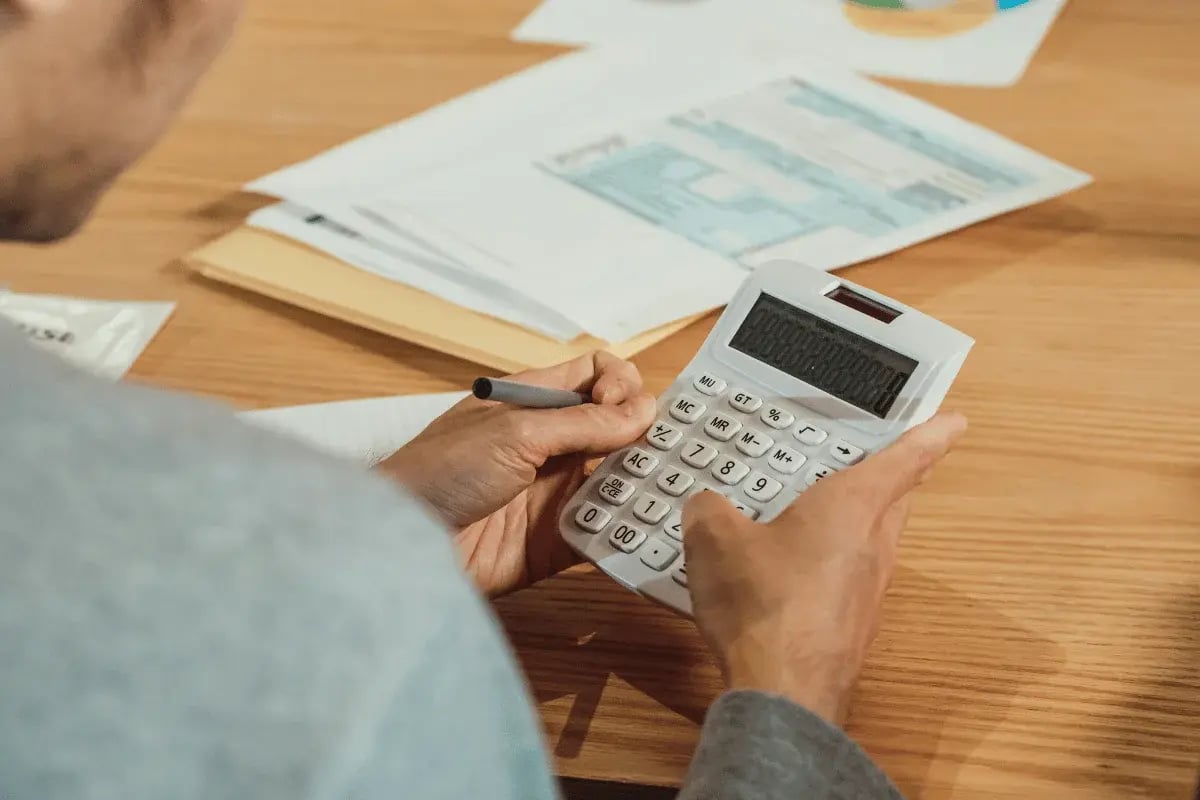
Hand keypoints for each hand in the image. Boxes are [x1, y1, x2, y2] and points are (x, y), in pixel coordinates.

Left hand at [379, 352, 655, 597]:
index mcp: (535, 402)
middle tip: (670, 453)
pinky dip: (626, 531)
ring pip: (617, 480)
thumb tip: (644, 411)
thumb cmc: (441, 472)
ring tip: (668, 492)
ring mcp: (555, 491)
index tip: (621, 408)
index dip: (620, 384)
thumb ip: (583, 423)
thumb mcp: (514, 434)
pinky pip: (603, 531)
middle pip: (616, 428)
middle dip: (646, 435)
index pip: (596, 375)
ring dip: (643, 484)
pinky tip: (647, 531)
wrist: (404, 546)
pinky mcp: (556, 540)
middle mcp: (550, 443)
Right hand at [682, 413, 967, 724]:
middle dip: (891, 477)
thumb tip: (705, 505)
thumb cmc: (763, 606)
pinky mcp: (852, 623)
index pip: (904, 459)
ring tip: (819, 510)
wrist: (783, 691)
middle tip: (880, 459)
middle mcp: (873, 543)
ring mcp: (868, 589)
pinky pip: (848, 577)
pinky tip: (791, 571)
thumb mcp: (714, 540)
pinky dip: (830, 562)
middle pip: (895, 499)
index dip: (929, 435)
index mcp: (851, 506)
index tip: (954, 421)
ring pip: (873, 539)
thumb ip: (709, 509)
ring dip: (857, 521)